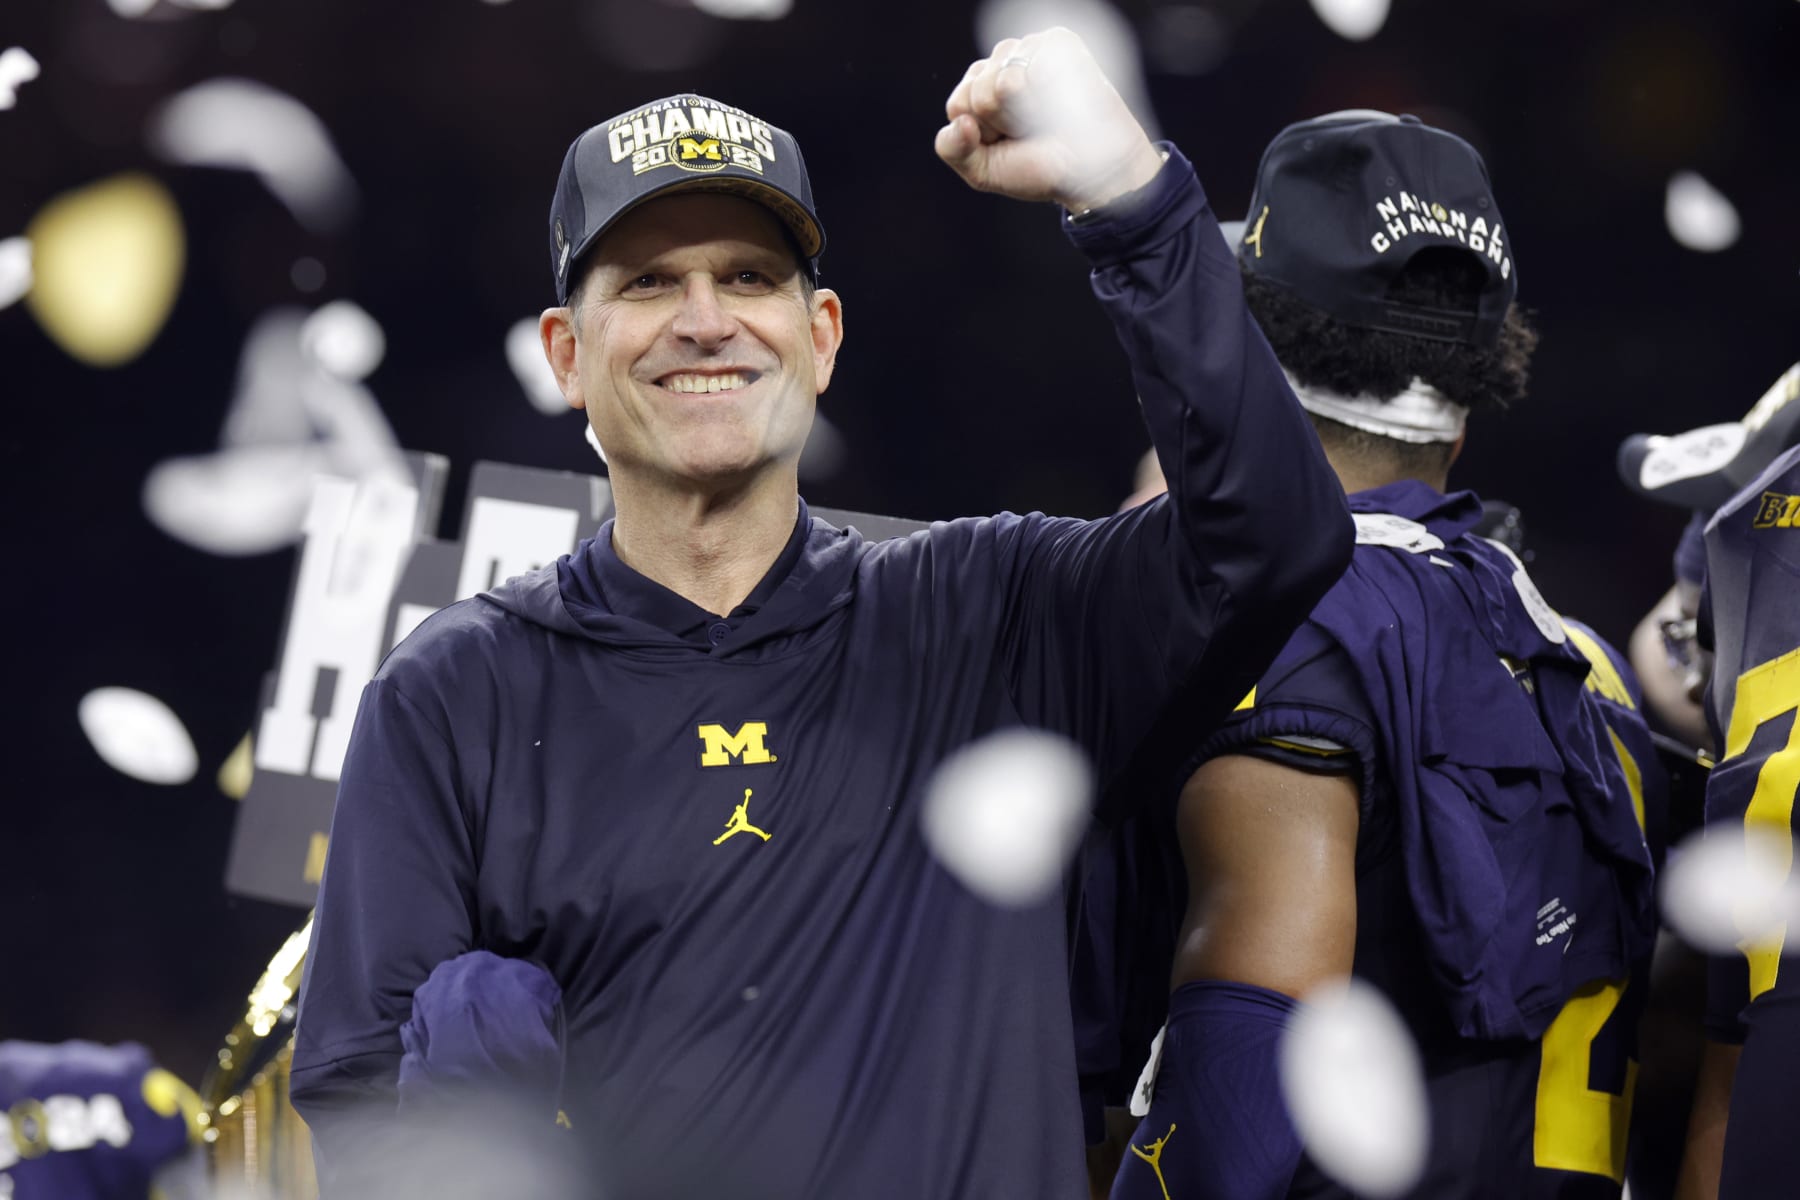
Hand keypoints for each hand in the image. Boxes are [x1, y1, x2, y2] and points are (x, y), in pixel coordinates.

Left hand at [934, 27, 1163, 213]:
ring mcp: (1029, 49)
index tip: (1008, 142)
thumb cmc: (1041, 168)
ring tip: (1049, 116)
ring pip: (1006, 81)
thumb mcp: (984, 171)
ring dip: (1030, 111)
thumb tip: (960, 122)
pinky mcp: (1059, 42)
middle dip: (1005, 123)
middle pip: (980, 92)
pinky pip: (1038, 66)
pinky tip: (1065, 97)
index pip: (959, 103)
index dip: (984, 133)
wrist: (1092, 169)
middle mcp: (1000, 63)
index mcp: (977, 88)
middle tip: (1032, 131)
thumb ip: (953, 150)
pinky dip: (1052, 93)